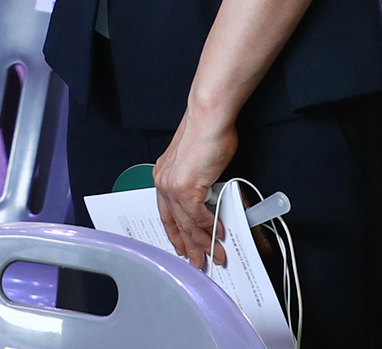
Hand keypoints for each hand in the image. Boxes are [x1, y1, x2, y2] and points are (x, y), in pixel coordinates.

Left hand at [153, 109, 237, 268]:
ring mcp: (172, 186)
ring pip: (188, 224)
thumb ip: (196, 184)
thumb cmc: (205, 134)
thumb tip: (208, 201)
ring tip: (216, 255)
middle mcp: (163, 183)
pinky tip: (219, 235)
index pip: (166, 213)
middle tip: (199, 262)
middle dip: (190, 246)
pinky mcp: (185, 188)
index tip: (182, 247)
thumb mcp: (196, 163)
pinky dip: (210, 228)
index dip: (175, 233)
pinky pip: (198, 217)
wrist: (208, 119)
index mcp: (162, 176)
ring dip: (204, 242)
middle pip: (176, 223)